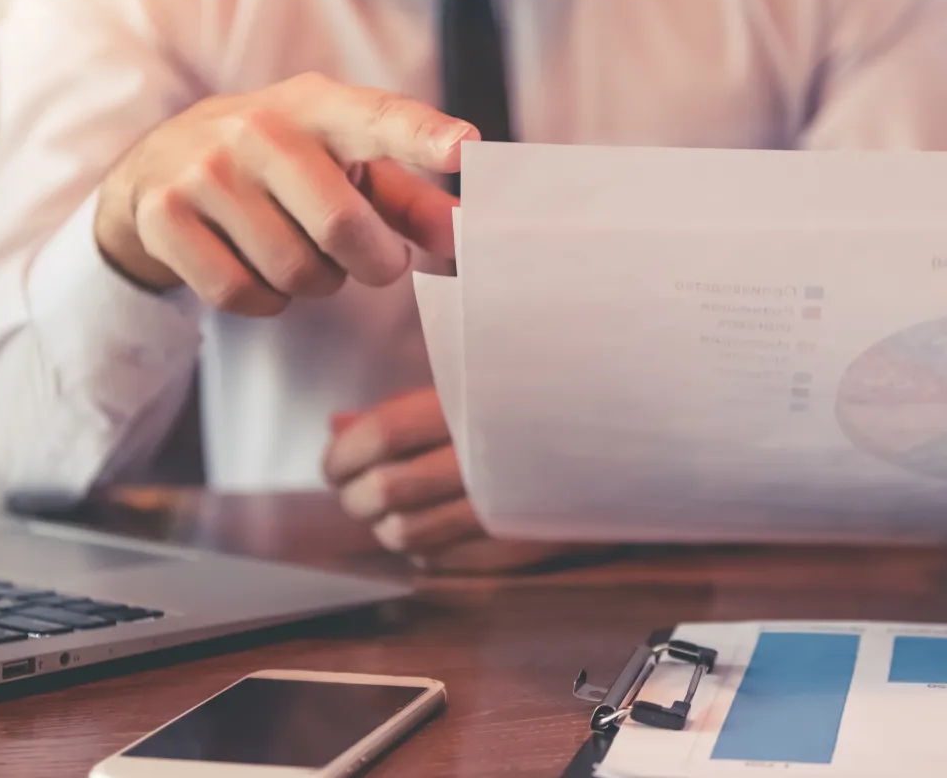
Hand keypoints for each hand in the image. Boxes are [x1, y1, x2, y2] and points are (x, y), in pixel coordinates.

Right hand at [94, 72, 469, 313]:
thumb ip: (411, 200)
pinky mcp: (164, 216)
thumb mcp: (345, 164)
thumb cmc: (281, 168)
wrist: (156, 168)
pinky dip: (265, 301)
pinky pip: (241, 293)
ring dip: (315, 283)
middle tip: (376, 262)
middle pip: (341, 226)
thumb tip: (464, 235)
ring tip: (301, 252)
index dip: (423, 134)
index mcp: (317, 106)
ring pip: (293, 271)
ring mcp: (203, 170)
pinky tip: (256, 269)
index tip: (466, 147)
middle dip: (373, 263)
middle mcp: (256, 128)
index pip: (378, 116)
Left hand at [322, 387, 574, 572]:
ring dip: (384, 526)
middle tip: (353, 489)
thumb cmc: (530, 405)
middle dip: (354, 495)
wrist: (612, 440)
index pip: (382, 435)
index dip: (344, 454)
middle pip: (386, 490)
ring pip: (406, 534)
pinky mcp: (511, 541)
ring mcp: (499, 505)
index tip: (334, 463)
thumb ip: (402, 409)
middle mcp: (484, 457)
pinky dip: (419, 546)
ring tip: (389, 510)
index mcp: (471, 405)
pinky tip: (427, 526)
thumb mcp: (467, 388)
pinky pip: (438, 557)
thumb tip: (338, 428)